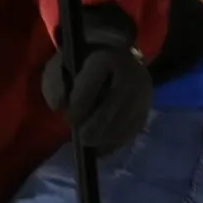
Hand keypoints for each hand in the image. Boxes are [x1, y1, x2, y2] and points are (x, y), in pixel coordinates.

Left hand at [40, 2, 152, 154]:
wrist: (112, 54)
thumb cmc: (80, 64)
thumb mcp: (61, 67)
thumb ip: (55, 86)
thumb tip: (60, 107)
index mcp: (105, 59)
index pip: (91, 88)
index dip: (78, 108)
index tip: (69, 119)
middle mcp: (130, 75)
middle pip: (111, 110)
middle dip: (91, 128)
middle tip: (80, 137)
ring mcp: (143, 93)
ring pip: (122, 124)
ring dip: (103, 138)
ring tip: (90, 142)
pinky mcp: (147, 108)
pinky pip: (131, 132)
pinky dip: (114, 143)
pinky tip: (102, 147)